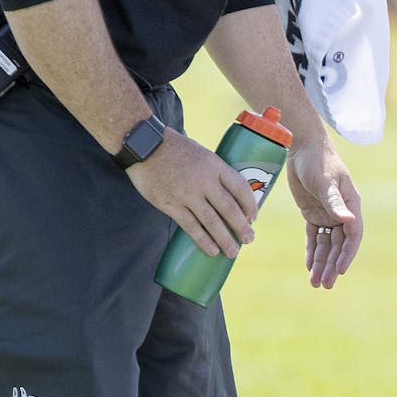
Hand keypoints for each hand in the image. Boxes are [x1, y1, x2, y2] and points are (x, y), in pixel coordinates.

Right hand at [127, 129, 257, 257]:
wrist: (143, 144)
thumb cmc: (175, 148)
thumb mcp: (202, 153)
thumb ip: (216, 172)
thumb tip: (232, 195)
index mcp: (215, 166)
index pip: (240, 188)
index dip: (250, 206)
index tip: (253, 218)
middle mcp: (204, 181)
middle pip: (229, 209)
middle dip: (242, 227)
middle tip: (249, 239)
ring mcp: (187, 194)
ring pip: (212, 222)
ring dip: (225, 240)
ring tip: (233, 252)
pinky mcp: (171, 204)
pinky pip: (191, 227)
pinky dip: (204, 240)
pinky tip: (212, 250)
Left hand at [285, 136, 361, 288]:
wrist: (302, 146)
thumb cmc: (319, 161)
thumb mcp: (325, 181)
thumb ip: (335, 202)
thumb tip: (349, 221)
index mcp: (351, 206)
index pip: (353, 236)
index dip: (347, 254)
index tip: (339, 270)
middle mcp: (342, 213)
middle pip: (339, 246)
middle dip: (332, 266)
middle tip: (325, 285)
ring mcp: (327, 214)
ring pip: (326, 245)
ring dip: (322, 263)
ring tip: (315, 282)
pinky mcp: (313, 213)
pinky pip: (314, 237)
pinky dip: (312, 251)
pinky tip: (310, 266)